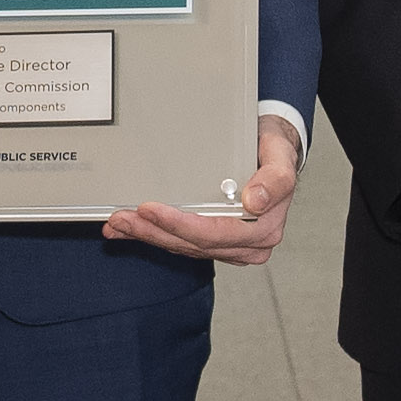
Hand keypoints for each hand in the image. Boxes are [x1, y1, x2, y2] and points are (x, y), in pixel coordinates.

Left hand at [109, 115, 302, 264]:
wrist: (272, 156)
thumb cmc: (272, 154)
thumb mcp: (281, 158)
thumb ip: (275, 180)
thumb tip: (256, 201)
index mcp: (262, 230)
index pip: (214, 232)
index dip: (179, 224)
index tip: (151, 210)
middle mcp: (246, 244)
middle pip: (192, 243)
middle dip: (153, 231)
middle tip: (122, 217)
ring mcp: (229, 246)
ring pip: (181, 246)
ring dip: (147, 235)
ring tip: (119, 222)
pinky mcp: (213, 242)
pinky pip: (180, 242)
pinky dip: (153, 235)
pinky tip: (130, 230)